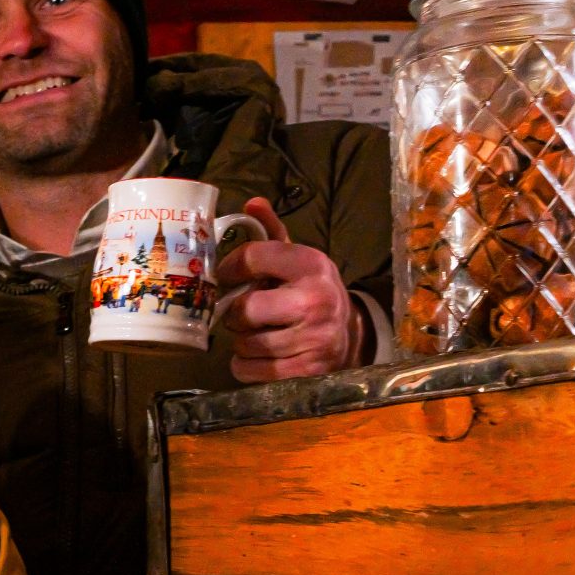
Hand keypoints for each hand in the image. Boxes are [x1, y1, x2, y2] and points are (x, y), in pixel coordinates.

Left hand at [213, 199, 365, 381]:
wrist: (349, 337)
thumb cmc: (310, 292)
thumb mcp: (297, 260)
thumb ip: (272, 233)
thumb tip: (251, 203)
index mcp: (312, 265)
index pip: (252, 258)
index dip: (228, 268)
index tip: (225, 277)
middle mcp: (315, 300)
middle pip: (244, 309)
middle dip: (236, 313)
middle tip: (244, 312)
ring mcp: (313, 339)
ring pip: (244, 343)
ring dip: (241, 340)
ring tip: (257, 333)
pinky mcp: (305, 371)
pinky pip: (248, 370)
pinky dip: (245, 364)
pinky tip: (261, 354)